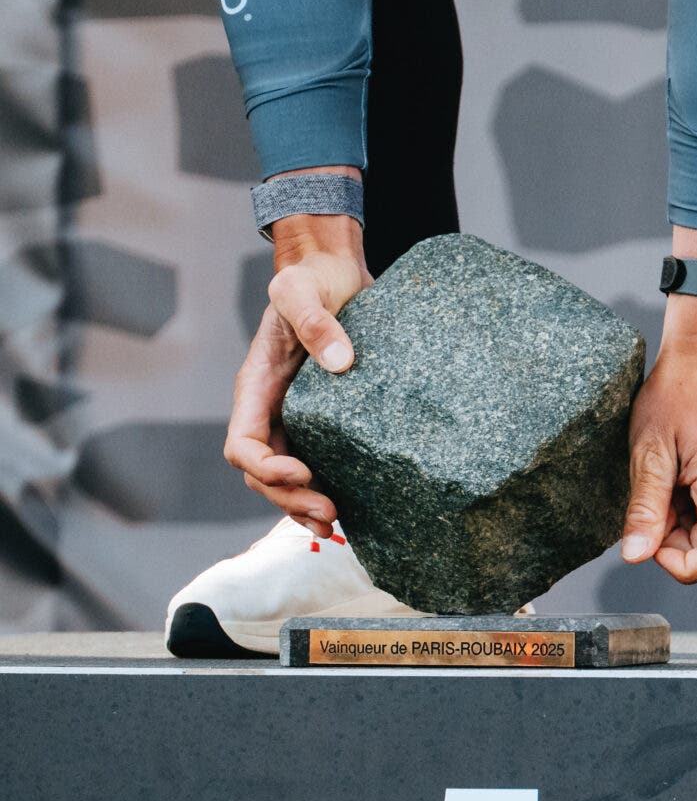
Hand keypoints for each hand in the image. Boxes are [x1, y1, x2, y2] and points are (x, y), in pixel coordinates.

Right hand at [223, 199, 370, 537]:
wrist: (333, 273)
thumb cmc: (310, 279)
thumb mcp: (305, 291)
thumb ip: (318, 322)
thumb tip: (341, 364)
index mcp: (256, 386)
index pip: (244, 443)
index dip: (267, 466)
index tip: (303, 471)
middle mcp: (271, 409)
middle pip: (264, 473)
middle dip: (290, 498)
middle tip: (330, 514)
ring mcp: (295, 418)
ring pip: (286, 479)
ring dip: (303, 506)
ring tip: (334, 527)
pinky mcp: (324, 420)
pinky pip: (317, 464)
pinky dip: (324, 491)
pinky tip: (348, 513)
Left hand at [621, 296, 696, 583]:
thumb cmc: (678, 391)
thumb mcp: (649, 451)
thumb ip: (645, 508)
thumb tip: (635, 556)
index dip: (681, 564)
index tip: (651, 536)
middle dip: (673, 539)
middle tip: (649, 497)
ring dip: (678, 521)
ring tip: (662, 477)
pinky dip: (687, 506)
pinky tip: (673, 474)